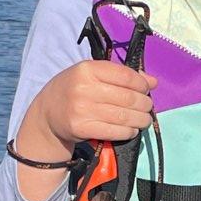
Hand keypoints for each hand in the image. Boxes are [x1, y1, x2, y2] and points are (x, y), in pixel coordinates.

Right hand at [34, 61, 156, 147]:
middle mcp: (84, 88)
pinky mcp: (82, 129)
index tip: (146, 90)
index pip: (125, 75)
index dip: (141, 84)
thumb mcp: (92, 75)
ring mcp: (82, 110)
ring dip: (140, 119)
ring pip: (123, 116)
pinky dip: (128, 131)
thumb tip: (152, 81)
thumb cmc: (73, 90)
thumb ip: (120, 75)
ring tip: (144, 120)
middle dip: (144, 104)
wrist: (47, 114)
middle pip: (127, 97)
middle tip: (147, 107)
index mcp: (87, 69)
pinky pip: (114, 131)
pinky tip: (131, 129)